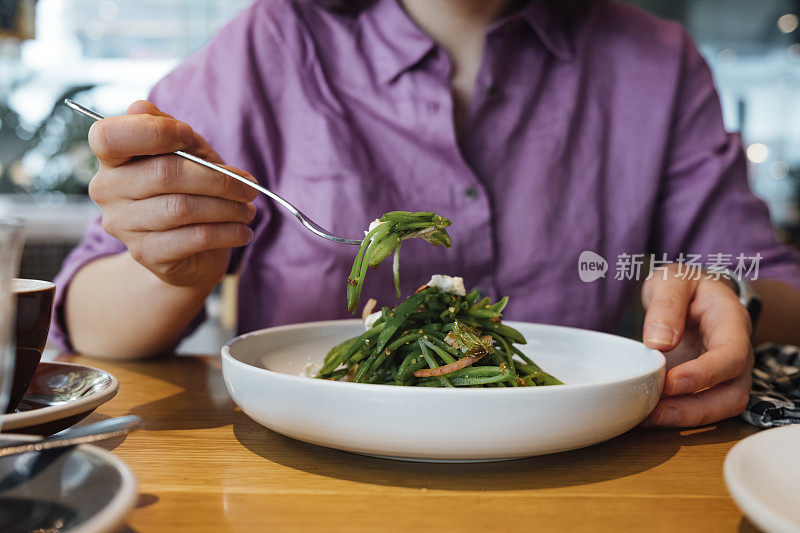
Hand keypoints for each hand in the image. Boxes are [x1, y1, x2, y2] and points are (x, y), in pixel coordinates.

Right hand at [87, 101, 256, 288]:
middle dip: (217, 179)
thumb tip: (141, 109)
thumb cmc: (190, 190)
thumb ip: (171, 130)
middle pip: (164, 174)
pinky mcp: (144, 253)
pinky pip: (193, 238)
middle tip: (249, 187)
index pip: (110, 136)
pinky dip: (227, 232)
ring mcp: (122, 224)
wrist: (190, 250)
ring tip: (249, 210)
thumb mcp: (187, 153)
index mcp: (112, 157)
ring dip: (227, 208)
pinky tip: (242, 231)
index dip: (154, 132)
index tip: (190, 137)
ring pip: (182, 208)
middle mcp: (107, 190)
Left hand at [640, 264, 752, 426]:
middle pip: (733, 394)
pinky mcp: (707, 385)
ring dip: (685, 418)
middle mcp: (736, 354)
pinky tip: (647, 414)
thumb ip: (666, 305)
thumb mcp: (672, 280)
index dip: (704, 375)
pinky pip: (700, 407)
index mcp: (731, 323)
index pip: (731, 356)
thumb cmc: (685, 287)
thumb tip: (659, 342)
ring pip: (719, 408)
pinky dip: (676, 415)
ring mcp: (725, 373)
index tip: (670, 383)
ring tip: (648, 418)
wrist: (693, 292)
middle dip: (695, 409)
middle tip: (654, 412)